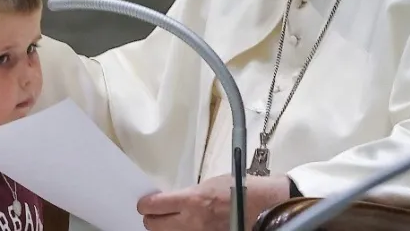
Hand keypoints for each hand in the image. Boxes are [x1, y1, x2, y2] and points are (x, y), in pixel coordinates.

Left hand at [137, 174, 289, 230]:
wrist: (264, 206)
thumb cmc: (241, 189)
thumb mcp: (210, 183)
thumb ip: (190, 194)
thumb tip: (173, 200)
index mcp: (192, 200)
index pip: (154, 206)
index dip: (145, 204)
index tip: (145, 202)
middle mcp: (192, 221)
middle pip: (154, 226)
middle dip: (151, 218)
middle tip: (155, 212)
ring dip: (165, 228)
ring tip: (171, 220)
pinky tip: (186, 226)